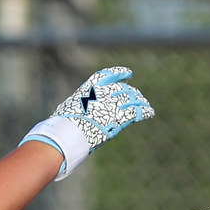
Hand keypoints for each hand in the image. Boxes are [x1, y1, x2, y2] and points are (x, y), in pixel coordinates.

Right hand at [19, 66, 154, 179]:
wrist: (65, 136)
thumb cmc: (59, 128)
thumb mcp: (64, 112)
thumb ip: (71, 110)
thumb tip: (60, 117)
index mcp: (87, 90)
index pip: (105, 76)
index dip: (118, 73)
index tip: (128, 73)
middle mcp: (101, 94)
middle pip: (121, 89)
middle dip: (130, 92)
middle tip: (137, 95)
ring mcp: (110, 105)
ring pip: (131, 98)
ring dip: (140, 101)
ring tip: (145, 104)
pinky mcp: (118, 118)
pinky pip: (136, 112)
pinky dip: (145, 111)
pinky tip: (150, 112)